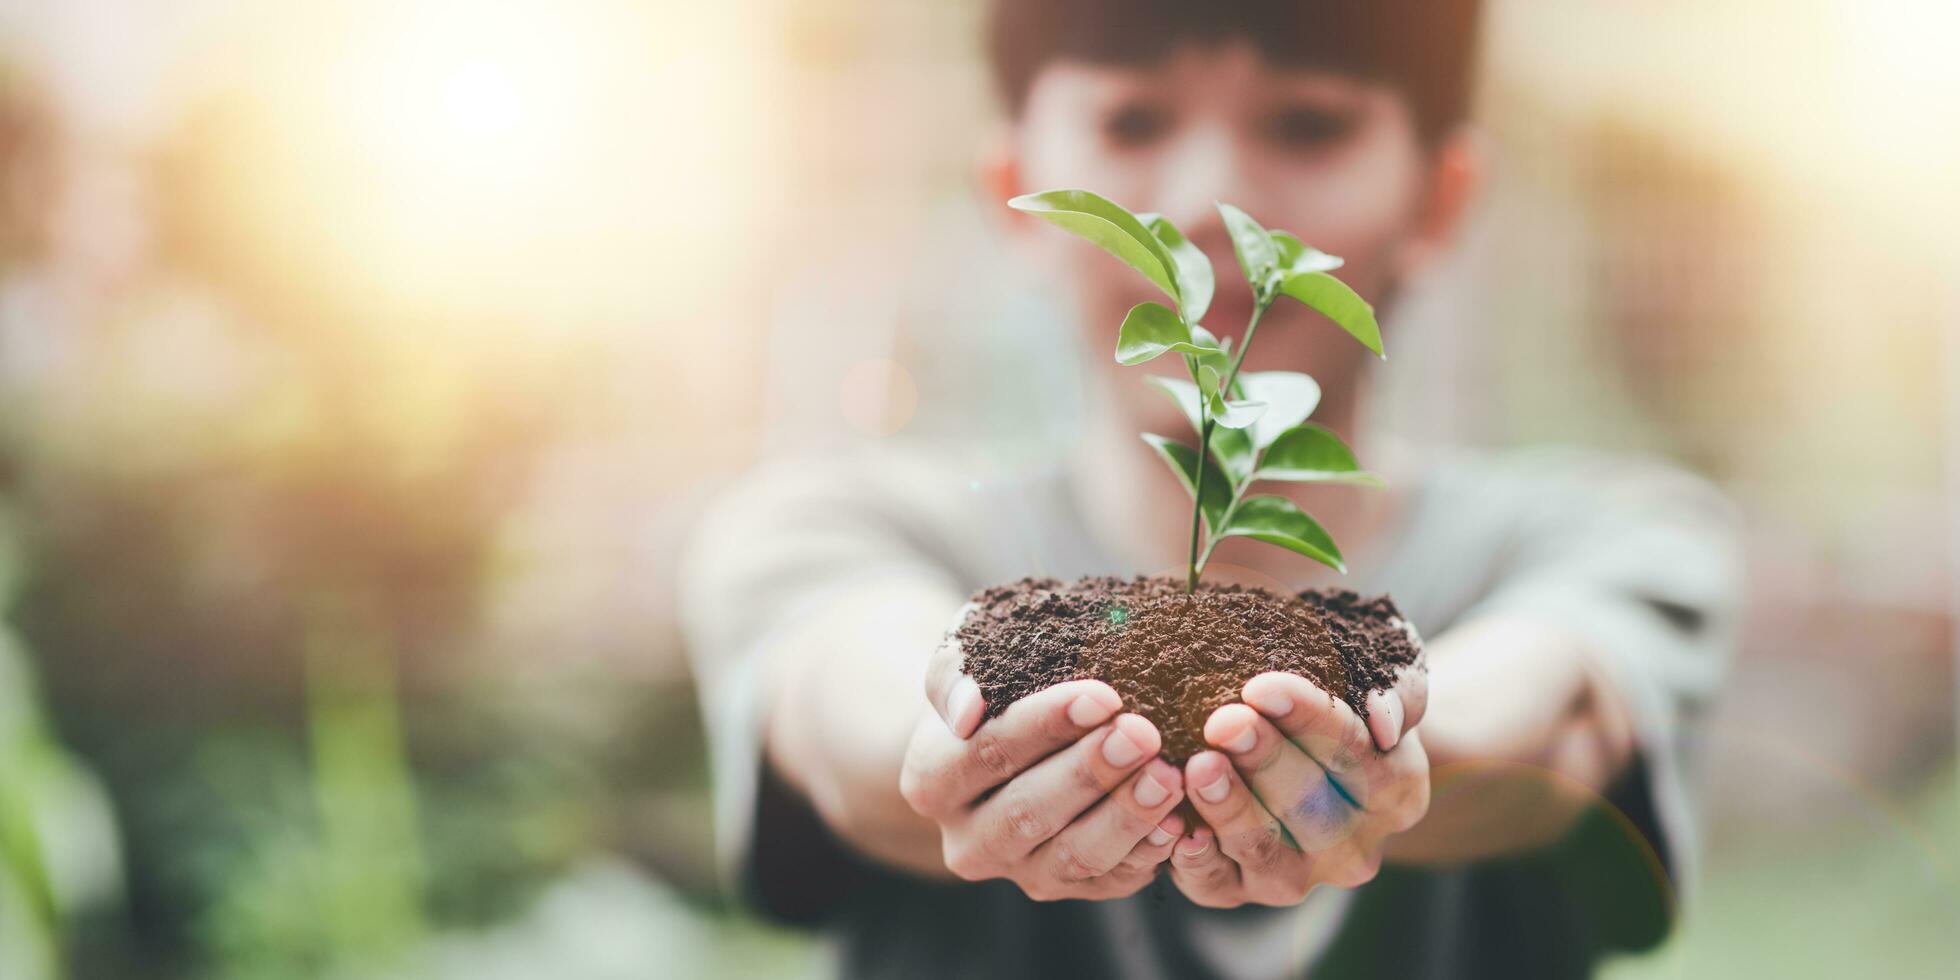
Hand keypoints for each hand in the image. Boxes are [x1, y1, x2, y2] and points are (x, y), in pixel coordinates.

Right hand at [899, 626, 1186, 900]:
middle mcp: (968, 841)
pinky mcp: (1069, 890)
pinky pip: (1111, 880)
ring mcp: (1019, 873)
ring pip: (1073, 856)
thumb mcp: (964, 659)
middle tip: (1143, 734)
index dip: (1046, 725)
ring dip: (1125, 816)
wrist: (1001, 747)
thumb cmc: (992, 687)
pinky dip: (1147, 852)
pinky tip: (1179, 820)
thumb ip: (955, 673)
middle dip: (1091, 772)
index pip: (988, 751)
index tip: (1103, 695)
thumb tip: (968, 708)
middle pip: (1029, 811)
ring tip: (1169, 776)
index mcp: (930, 782)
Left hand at [1170, 666, 1429, 906]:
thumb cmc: (1345, 703)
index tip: (1262, 687)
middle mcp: (1353, 847)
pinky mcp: (1243, 891)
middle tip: (1223, 722)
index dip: (1306, 717)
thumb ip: (1398, 690)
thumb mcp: (1385, 679)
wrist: (1317, 762)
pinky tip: (1177, 824)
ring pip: (1261, 846)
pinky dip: (1195, 857)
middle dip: (1261, 758)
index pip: (1351, 751)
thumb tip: (1384, 718)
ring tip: (1199, 765)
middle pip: (1305, 802)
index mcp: (1395, 791)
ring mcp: (1299, 876)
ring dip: (1227, 805)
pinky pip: (1215, 884)